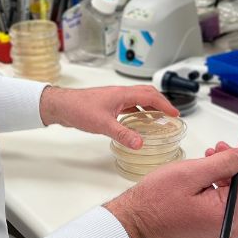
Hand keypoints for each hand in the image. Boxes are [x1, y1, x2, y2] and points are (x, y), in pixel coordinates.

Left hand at [39, 85, 178, 149]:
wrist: (61, 105)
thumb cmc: (79, 109)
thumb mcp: (103, 124)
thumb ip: (123, 134)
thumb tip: (140, 143)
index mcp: (122, 94)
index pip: (150, 96)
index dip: (165, 105)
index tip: (175, 114)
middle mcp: (120, 94)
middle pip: (146, 94)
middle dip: (160, 103)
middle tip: (170, 115)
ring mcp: (113, 98)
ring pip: (137, 99)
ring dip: (149, 107)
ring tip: (157, 119)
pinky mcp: (107, 104)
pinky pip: (128, 105)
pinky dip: (137, 112)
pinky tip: (136, 122)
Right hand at [103, 138, 237, 237]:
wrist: (136, 221)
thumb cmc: (156, 201)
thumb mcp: (191, 174)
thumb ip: (222, 164)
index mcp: (226, 215)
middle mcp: (228, 226)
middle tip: (223, 146)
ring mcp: (220, 227)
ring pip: (236, 194)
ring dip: (227, 172)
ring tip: (211, 155)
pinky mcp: (211, 226)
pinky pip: (224, 202)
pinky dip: (219, 183)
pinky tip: (207, 172)